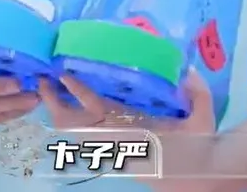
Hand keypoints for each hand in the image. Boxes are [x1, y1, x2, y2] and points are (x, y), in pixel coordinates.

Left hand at [39, 67, 214, 131]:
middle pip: (71, 124)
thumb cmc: (196, 147)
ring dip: (58, 110)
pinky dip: (69, 119)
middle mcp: (116, 138)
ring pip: (72, 131)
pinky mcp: (110, 147)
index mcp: (133, 130)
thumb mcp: (202, 119)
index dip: (79, 92)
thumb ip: (196, 91)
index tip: (64, 75)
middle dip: (54, 102)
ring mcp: (111, 145)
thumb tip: (185, 69)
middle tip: (43, 77)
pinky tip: (65, 102)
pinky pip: (81, 134)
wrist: (192, 177)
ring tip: (48, 86)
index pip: (97, 109)